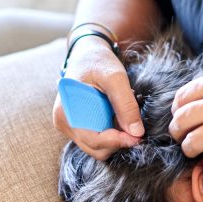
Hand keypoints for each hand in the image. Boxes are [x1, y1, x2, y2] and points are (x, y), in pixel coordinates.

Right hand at [53, 37, 143, 160]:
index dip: (118, 141)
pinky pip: (97, 139)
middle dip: (118, 140)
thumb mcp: (115, 77)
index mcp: (67, 111)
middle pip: (96, 148)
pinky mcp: (77, 126)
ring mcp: (69, 126)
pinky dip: (110, 133)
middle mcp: (64, 122)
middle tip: (135, 124)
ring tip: (123, 115)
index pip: (94, 140)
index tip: (138, 137)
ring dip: (115, 137)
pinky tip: (116, 116)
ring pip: (97, 147)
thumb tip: (136, 133)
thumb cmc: (98, 60)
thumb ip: (126, 104)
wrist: (88, 53)